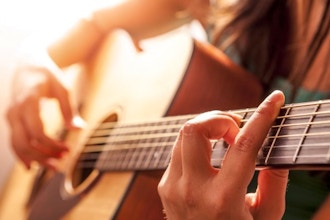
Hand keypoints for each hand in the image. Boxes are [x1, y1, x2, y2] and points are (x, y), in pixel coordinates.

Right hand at [6, 52, 83, 168]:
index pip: (37, 131)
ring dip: (33, 159)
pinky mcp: (11, 120)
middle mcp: (15, 110)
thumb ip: (69, 109)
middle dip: (42, 156)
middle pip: (24, 142)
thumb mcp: (63, 88)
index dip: (51, 144)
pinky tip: (33, 165)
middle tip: (60, 164)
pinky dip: (23, 154)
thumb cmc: (48, 76)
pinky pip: (14, 141)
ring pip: (17, 145)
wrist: (27, 65)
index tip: (67, 150)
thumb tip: (79, 129)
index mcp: (28, 101)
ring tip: (51, 168)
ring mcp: (10, 116)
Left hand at [158, 90, 288, 219]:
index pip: (244, 146)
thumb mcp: (266, 217)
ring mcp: (172, 187)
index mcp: (223, 200)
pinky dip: (196, 144)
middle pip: (194, 129)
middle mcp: (191, 191)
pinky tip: (210, 155)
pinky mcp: (165, 185)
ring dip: (206, 129)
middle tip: (236, 131)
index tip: (274, 99)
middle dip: (218, 118)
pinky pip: (178, 150)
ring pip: (182, 135)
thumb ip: (275, 182)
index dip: (262, 117)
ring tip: (225, 141)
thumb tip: (275, 149)